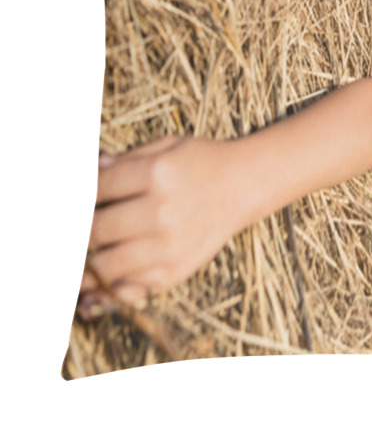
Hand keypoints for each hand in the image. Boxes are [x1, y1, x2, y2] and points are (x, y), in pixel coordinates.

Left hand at [78, 135, 235, 318]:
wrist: (244, 186)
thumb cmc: (200, 161)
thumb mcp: (166, 146)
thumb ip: (124, 160)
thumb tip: (85, 174)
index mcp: (156, 173)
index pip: (96, 189)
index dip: (73, 197)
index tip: (62, 204)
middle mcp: (161, 211)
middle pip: (95, 231)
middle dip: (74, 234)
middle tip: (60, 236)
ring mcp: (169, 244)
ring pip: (105, 266)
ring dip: (82, 268)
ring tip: (68, 266)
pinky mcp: (175, 270)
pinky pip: (130, 288)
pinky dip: (106, 291)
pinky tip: (89, 293)